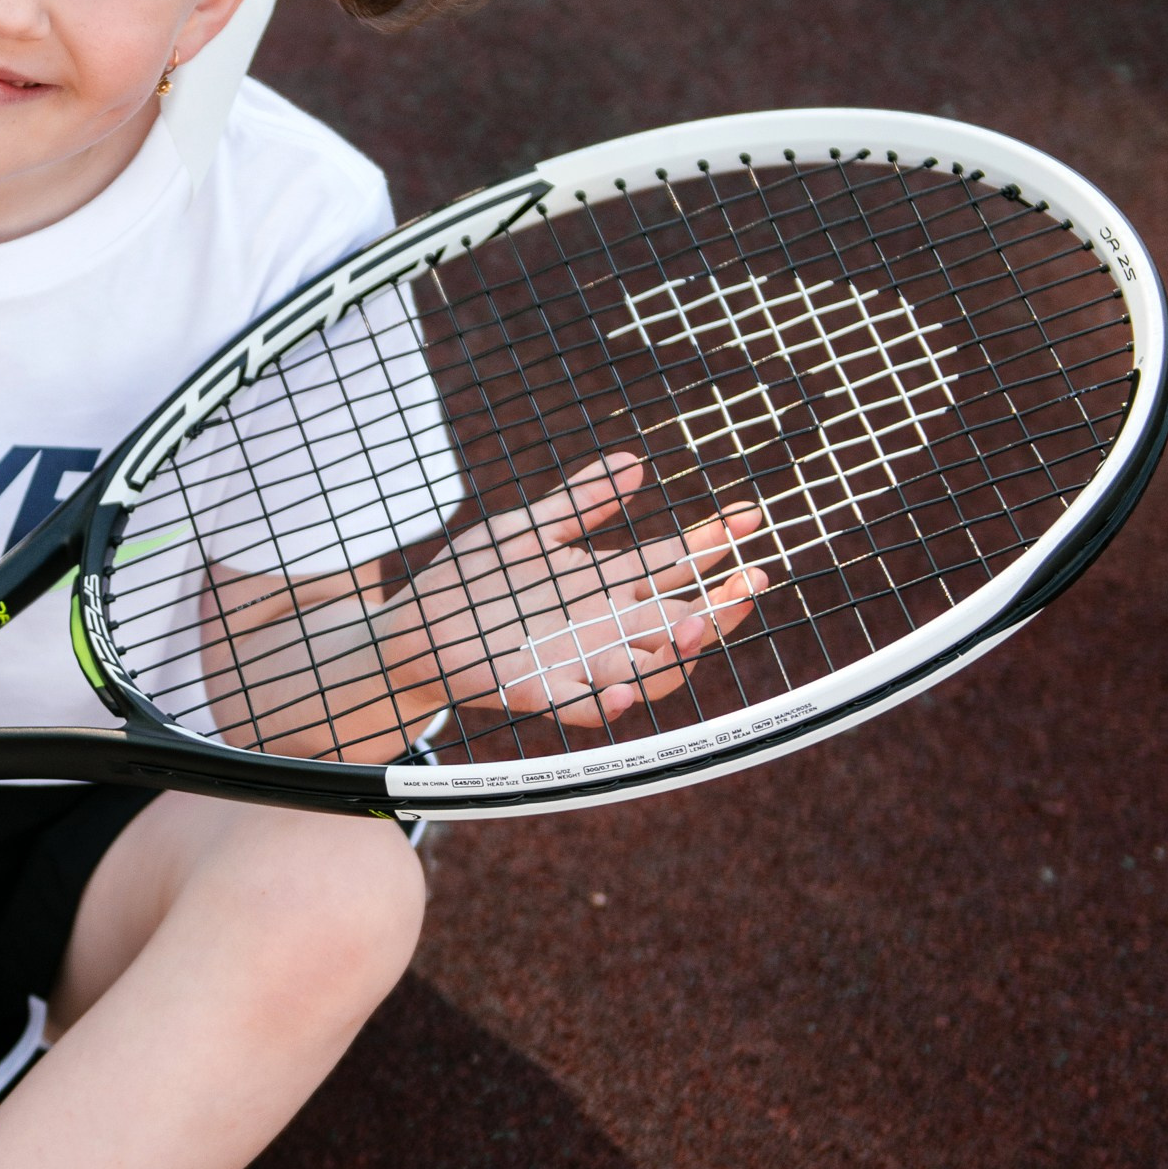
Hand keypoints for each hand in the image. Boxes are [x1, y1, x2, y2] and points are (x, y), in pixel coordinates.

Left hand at [423, 453, 769, 727]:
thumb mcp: (528, 529)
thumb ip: (580, 502)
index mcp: (606, 583)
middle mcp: (604, 626)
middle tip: (752, 579)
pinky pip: (585, 706)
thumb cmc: (473, 579)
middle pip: (680, 620)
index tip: (750, 517)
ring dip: (679, 652)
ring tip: (699, 624)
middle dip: (722, 604)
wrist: (414, 628)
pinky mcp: (540, 690)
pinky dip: (608, 702)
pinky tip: (625, 690)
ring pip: (650, 668)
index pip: (675, 563)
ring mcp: (578, 662)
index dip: (714, 542)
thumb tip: (635, 462)